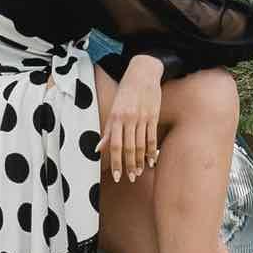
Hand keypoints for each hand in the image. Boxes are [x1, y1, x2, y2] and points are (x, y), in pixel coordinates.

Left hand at [97, 54, 161, 181]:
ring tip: (139, 173)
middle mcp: (128, 119)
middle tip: (130, 178)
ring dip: (140, 161)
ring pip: (141, 145)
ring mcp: (142, 118)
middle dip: (129, 166)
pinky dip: (152, 151)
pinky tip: (152, 161)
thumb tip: (98, 149)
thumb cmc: (125, 93)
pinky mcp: (153, 116)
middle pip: (129, 148)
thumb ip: (108, 130)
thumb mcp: (113, 109)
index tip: (117, 176)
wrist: (142, 74)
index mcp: (116, 118)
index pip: (115, 145)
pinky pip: (152, 137)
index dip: (116, 162)